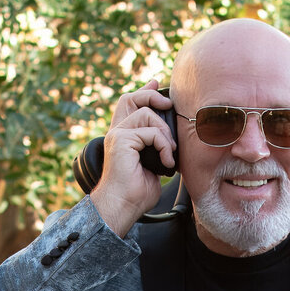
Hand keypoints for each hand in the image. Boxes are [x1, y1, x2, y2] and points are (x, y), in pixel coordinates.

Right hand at [89, 84, 175, 238]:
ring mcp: (117, 135)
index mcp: (123, 137)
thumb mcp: (154, 165)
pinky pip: (151, 132)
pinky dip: (164, 145)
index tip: (156, 84)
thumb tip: (172, 140)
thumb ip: (158, 148)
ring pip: (147, 114)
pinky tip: (166, 162)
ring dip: (165, 133)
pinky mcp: (121, 140)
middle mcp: (117, 132)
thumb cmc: (136, 193)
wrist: (123, 206)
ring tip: (169, 153)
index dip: (144, 92)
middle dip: (153, 96)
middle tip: (169, 104)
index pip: (130, 104)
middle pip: (132, 98)